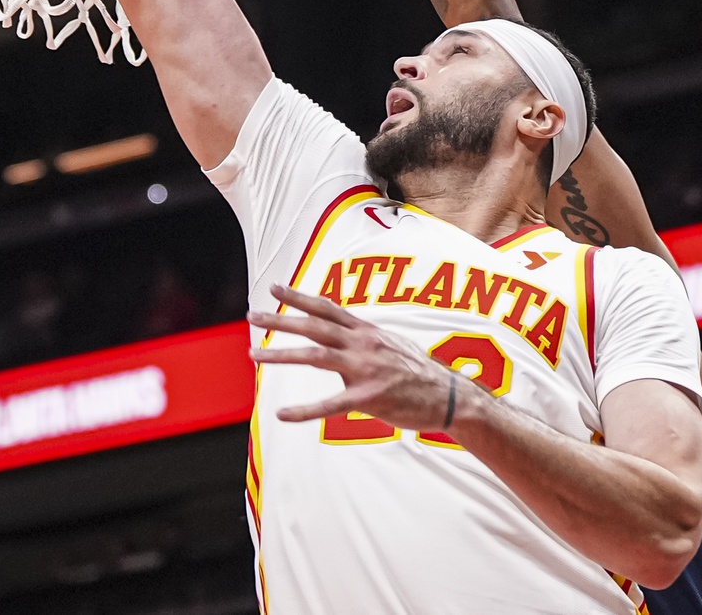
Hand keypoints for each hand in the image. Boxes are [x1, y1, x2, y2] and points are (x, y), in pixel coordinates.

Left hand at [249, 284, 469, 430]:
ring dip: (281, 354)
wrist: (449, 396)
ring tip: (254, 355)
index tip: (274, 288)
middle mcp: (363, 344)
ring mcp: (365, 369)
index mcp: (367, 331)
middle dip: (281, 319)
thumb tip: (343, 335)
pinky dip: (304, 409)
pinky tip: (282, 413)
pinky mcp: (369, 397)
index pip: (327, 308)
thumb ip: (364, 340)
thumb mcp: (391, 344)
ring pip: (316, 356)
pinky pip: (330, 404)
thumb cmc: (418, 373)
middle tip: (252, 316)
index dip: (299, 297)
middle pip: (315, 326)